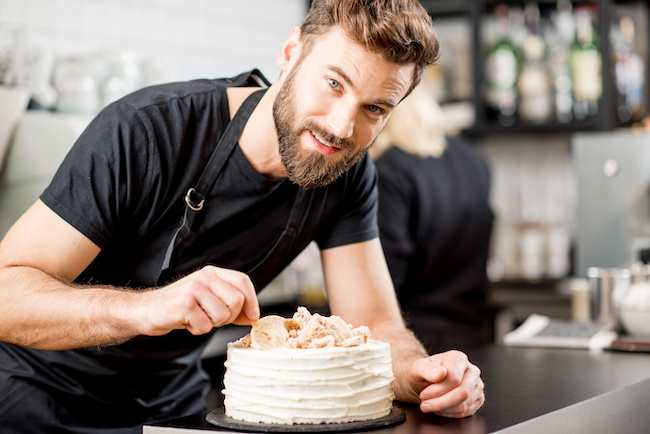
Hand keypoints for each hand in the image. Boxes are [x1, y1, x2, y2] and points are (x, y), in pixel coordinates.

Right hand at [138, 265, 259, 335]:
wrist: (146, 311)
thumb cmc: (178, 307)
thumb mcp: (208, 301)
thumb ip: (230, 306)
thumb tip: (253, 317)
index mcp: (212, 273)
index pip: (242, 281)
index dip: (252, 300)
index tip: (253, 316)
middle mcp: (204, 277)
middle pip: (236, 301)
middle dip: (228, 317)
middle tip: (210, 318)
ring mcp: (194, 289)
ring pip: (222, 315)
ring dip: (211, 324)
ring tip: (196, 318)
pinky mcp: (185, 304)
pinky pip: (205, 326)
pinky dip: (197, 330)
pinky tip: (186, 322)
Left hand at [409, 350, 484, 417]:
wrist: (428, 379)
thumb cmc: (425, 372)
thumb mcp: (419, 367)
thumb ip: (427, 369)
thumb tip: (441, 373)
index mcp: (458, 358)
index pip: (454, 379)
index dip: (437, 390)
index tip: (424, 394)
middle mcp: (472, 370)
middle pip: (462, 393)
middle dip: (440, 403)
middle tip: (425, 404)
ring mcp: (477, 385)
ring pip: (463, 405)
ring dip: (443, 409)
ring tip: (431, 404)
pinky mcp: (478, 399)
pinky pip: (466, 412)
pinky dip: (449, 414)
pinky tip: (440, 408)